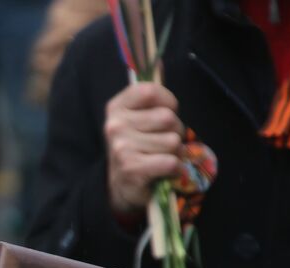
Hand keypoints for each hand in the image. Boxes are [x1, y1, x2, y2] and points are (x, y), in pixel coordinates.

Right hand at [103, 81, 186, 218]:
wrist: (119, 187)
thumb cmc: (136, 147)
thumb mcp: (137, 117)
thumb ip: (150, 94)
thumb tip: (158, 59)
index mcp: (116, 107)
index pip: (153, 91)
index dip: (168, 103)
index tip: (164, 115)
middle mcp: (115, 125)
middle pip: (167, 118)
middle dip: (174, 132)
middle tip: (162, 143)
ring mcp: (121, 148)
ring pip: (172, 141)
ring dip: (174, 152)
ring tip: (160, 158)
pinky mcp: (132, 169)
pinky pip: (170, 162)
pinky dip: (174, 169)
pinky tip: (163, 172)